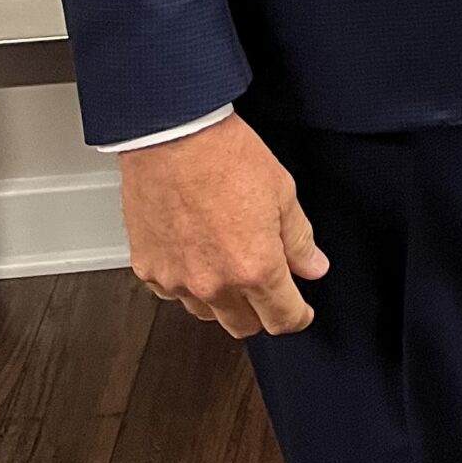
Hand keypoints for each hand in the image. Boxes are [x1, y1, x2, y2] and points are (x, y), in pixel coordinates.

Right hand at [119, 113, 327, 338]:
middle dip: (262, 313)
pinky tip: (197, 252)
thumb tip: (313, 266)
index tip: (300, 310)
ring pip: (207, 312)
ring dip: (223, 299)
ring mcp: (177, 281)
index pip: (282, 319)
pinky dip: (188, 281)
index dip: (297, 316)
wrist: (173, 136)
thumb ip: (299, 239)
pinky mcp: (148, 270)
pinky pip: (173, 292)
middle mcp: (214, 284)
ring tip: (230, 262)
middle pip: (244, 326)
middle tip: (269, 286)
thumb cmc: (225, 156)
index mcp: (255, 267)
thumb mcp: (282, 192)